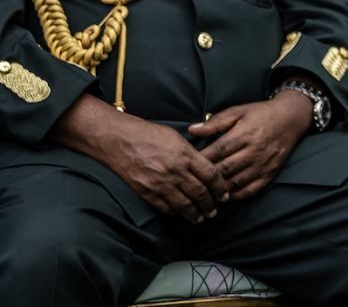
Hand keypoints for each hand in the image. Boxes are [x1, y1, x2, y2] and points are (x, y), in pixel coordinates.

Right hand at [50, 95, 230, 220]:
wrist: (118, 139)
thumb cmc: (147, 134)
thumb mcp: (176, 137)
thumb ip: (191, 153)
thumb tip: (206, 165)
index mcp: (186, 155)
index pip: (211, 175)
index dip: (221, 188)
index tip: (225, 195)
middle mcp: (175, 171)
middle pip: (200, 193)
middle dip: (210, 205)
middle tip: (215, 211)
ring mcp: (160, 183)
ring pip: (184, 204)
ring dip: (195, 214)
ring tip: (200, 218)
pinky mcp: (145, 191)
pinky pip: (165, 207)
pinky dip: (175, 213)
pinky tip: (180, 214)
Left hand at [188, 93, 312, 199]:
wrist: (291, 118)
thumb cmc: (261, 113)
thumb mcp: (238, 111)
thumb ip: (215, 122)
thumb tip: (192, 130)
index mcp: (243, 134)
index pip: (216, 152)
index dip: (200, 161)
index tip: (185, 166)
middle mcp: (253, 151)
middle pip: (224, 169)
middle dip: (206, 178)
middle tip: (190, 184)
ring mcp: (262, 164)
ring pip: (236, 182)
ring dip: (218, 190)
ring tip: (203, 194)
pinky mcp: (270, 173)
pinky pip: (251, 189)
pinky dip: (237, 196)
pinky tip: (225, 198)